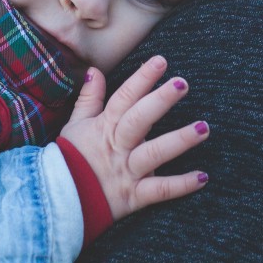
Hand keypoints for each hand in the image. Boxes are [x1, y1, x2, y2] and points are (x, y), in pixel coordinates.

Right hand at [57, 56, 209, 221]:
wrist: (60, 200)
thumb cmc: (71, 159)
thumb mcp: (75, 125)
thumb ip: (89, 99)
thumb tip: (95, 71)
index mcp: (105, 127)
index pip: (124, 98)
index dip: (141, 79)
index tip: (160, 61)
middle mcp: (118, 147)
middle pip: (139, 120)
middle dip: (160, 101)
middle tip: (182, 84)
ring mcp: (127, 171)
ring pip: (154, 153)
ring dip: (179, 141)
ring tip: (203, 128)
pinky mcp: (134, 196)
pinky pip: (160, 190)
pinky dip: (181, 185)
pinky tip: (202, 177)